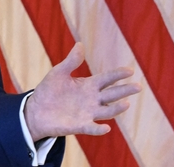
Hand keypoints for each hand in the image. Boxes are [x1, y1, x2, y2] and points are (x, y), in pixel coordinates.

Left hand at [25, 42, 140, 140]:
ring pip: (106, 111)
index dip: (118, 75)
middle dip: (125, 90)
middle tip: (138, 86)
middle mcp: (92, 100)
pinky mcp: (80, 125)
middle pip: (112, 94)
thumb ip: (71, 61)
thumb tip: (80, 44)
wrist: (36, 110)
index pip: (107, 79)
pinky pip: (91, 128)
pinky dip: (98, 129)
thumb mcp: (58, 73)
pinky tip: (105, 128)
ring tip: (126, 103)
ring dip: (116, 108)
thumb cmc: (49, 91)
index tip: (130, 70)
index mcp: (89, 85)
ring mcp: (88, 113)